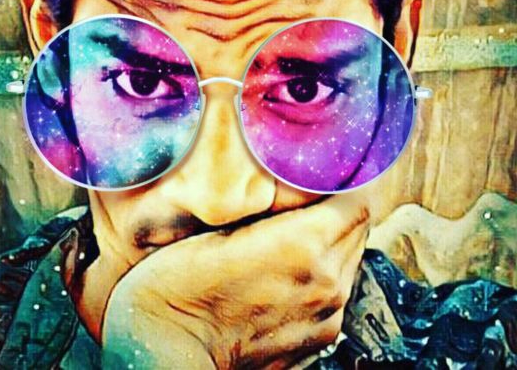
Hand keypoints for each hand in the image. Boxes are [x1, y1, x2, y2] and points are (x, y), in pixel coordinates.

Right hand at [100, 193, 368, 369]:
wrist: (165, 351)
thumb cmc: (179, 284)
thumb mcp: (220, 226)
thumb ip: (270, 208)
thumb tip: (293, 183)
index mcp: (304, 244)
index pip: (358, 200)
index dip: (342, 182)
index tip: (322, 172)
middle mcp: (326, 280)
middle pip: (358, 227)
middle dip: (338, 207)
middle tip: (306, 195)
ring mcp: (326, 313)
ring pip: (350, 258)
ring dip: (333, 240)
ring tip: (295, 230)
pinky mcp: (318, 338)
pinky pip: (338, 290)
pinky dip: (325, 273)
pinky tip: (290, 268)